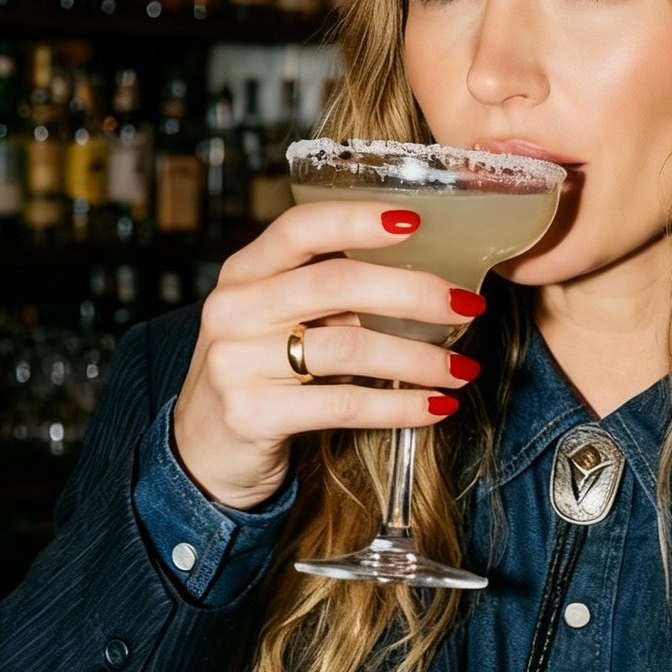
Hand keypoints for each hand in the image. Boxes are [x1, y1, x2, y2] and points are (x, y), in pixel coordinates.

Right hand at [171, 202, 483, 509]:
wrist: (202, 452)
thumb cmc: (258, 375)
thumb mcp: (277, 322)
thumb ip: (328, 297)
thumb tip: (425, 281)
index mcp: (243, 272)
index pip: (300, 227)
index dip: (358, 219)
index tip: (417, 221)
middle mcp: (233, 309)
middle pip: (337, 283)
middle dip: (415, 293)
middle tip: (469, 305)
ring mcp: (236, 362)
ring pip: (349, 347)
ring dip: (420, 359)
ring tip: (462, 368)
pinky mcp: (252, 414)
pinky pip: (344, 404)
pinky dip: (400, 406)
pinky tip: (435, 407)